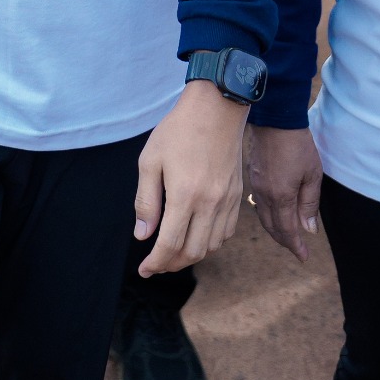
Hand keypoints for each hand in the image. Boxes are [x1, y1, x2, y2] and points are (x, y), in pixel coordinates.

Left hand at [133, 84, 249, 275]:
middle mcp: (210, 203)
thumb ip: (146, 202)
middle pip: (193, 252)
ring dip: (191, 256)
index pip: (170, 244)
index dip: (156, 263)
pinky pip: (226, 232)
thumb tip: (142, 236)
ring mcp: (227, 200)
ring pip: (212, 246)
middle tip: (156, 264)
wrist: (216, 108)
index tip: (144, 270)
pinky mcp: (237, 195)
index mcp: (185, 195)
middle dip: (172, 264)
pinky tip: (196, 236)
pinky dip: (211, 242)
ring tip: (173, 253)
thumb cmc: (178, 130)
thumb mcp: (150, 161)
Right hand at [244, 125, 323, 262]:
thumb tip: (309, 229)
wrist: (275, 120)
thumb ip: (309, 204)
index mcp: (281, 196)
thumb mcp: (312, 174)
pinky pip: (259, 205)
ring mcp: (256, 186)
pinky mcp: (253, 177)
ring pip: (264, 217)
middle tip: (297, 249)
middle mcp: (265, 195)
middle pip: (273, 227)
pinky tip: (275, 215)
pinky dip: (268, 216)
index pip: (287, 230)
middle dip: (285, 241)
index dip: (296, 246)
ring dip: (275, 230)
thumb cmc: (298, 145)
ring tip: (287, 236)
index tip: (304, 257)